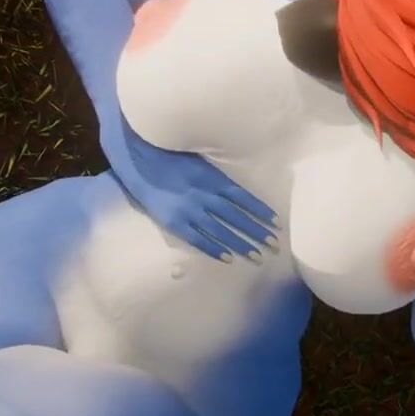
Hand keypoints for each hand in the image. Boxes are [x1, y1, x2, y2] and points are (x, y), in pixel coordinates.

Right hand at [103, 117, 278, 261]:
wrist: (138, 160)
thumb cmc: (170, 157)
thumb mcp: (200, 162)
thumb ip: (217, 178)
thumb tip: (237, 193)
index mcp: (212, 178)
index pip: (243, 198)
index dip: (260, 211)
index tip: (276, 223)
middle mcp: (204, 195)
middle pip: (236, 217)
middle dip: (256, 232)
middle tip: (274, 245)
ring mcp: (188, 210)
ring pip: (220, 231)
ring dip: (240, 244)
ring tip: (257, 256)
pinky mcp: (173, 221)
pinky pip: (197, 238)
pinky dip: (213, 248)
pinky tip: (228, 258)